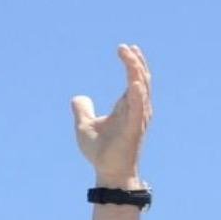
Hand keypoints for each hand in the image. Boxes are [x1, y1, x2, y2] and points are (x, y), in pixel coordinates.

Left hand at [70, 44, 150, 185]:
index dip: (131, 63)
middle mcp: (136, 109)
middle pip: (141, 79)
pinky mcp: (134, 130)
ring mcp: (137, 119)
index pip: (133, 78)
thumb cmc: (100, 151)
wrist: (107, 172)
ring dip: (136, 72)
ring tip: (130, 57)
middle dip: (135, 62)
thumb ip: (82, 110)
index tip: (123, 48)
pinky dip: (137, 95)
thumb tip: (78, 97)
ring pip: (142, 90)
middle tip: (127, 47)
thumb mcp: (84, 125)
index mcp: (126, 106)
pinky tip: (134, 83)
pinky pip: (139, 110)